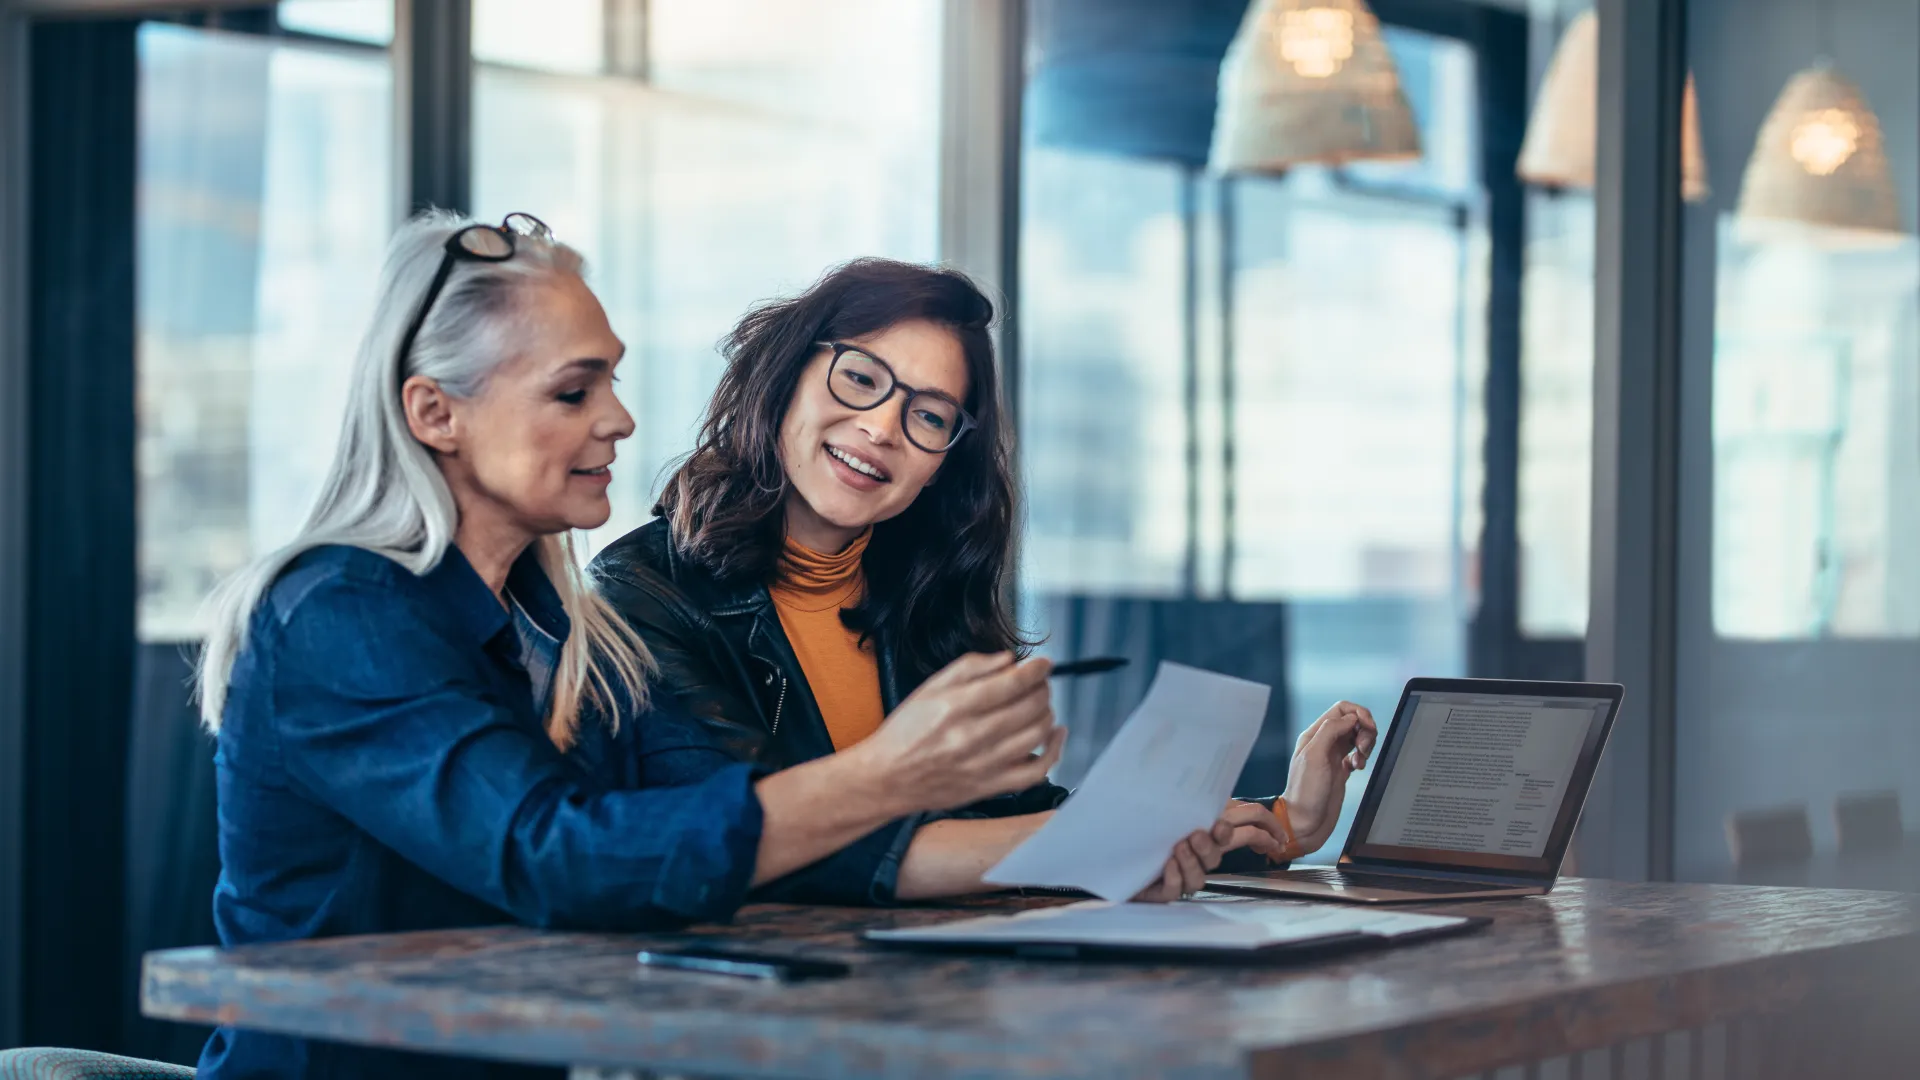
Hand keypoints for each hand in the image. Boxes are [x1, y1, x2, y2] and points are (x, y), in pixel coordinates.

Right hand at [848, 652, 1064, 816]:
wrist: (887, 778)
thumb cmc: (905, 733)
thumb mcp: (929, 688)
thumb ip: (970, 668)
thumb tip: (1008, 660)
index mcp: (956, 707)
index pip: (1012, 683)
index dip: (1036, 670)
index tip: (1043, 664)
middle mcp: (973, 736)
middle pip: (1030, 706)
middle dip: (1042, 689)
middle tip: (1039, 683)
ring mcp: (985, 764)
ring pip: (1037, 734)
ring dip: (1047, 713)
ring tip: (1040, 705)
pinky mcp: (991, 787)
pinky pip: (1036, 771)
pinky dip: (1053, 751)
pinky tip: (1054, 734)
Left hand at [1130, 804, 1290, 902]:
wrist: (1109, 848)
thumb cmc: (1143, 823)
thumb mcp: (1173, 804)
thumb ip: (1200, 800)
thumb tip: (1218, 797)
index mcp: (1207, 833)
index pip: (1247, 832)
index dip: (1267, 834)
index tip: (1276, 840)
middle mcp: (1199, 855)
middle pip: (1220, 853)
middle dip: (1213, 843)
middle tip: (1198, 833)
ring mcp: (1182, 873)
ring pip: (1200, 875)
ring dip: (1192, 859)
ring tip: (1177, 847)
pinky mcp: (1164, 889)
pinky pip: (1176, 889)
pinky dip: (1175, 876)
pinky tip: (1167, 866)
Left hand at [1280, 701, 1377, 853]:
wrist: (1304, 823)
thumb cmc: (1305, 794)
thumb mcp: (1314, 757)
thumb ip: (1331, 731)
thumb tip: (1350, 718)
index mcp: (1314, 735)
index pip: (1341, 709)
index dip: (1359, 714)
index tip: (1367, 728)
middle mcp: (1324, 743)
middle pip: (1352, 721)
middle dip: (1365, 730)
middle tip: (1364, 748)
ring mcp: (1333, 757)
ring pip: (1357, 736)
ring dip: (1366, 744)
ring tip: (1360, 760)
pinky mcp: (1341, 771)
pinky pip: (1357, 754)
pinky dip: (1363, 757)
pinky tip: (1358, 767)